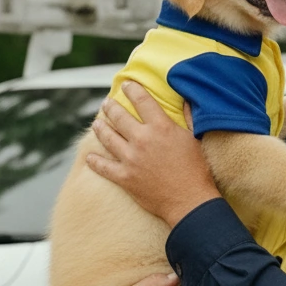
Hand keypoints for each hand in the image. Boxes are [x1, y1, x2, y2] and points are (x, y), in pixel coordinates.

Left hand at [87, 80, 219, 226]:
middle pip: (119, 116)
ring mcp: (130, 158)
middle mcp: (142, 139)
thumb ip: (188, 116)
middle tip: (106, 103)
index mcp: (160, 127)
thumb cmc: (196, 169)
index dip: (132, 89)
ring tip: (97, 123)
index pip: (142, 100)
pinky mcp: (124, 177)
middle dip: (110, 106)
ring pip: (107, 138)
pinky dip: (94, 161)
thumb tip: (185, 99)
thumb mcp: (194, 138)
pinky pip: (103, 167)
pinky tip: (90, 157)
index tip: (127, 85)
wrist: (189, 201)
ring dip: (100, 128)